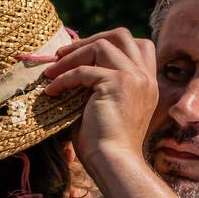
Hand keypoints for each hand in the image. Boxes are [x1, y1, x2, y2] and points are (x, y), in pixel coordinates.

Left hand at [35, 28, 158, 181]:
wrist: (114, 162)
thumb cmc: (106, 144)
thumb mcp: (107, 106)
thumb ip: (100, 84)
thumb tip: (72, 66)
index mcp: (147, 83)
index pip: (138, 45)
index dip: (109, 42)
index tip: (83, 54)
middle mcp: (145, 77)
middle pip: (122, 35)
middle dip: (89, 40)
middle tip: (63, 54)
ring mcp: (134, 78)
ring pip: (101, 46)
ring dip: (72, 57)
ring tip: (51, 71)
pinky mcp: (118, 83)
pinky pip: (83, 71)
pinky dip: (63, 79)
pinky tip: (51, 92)